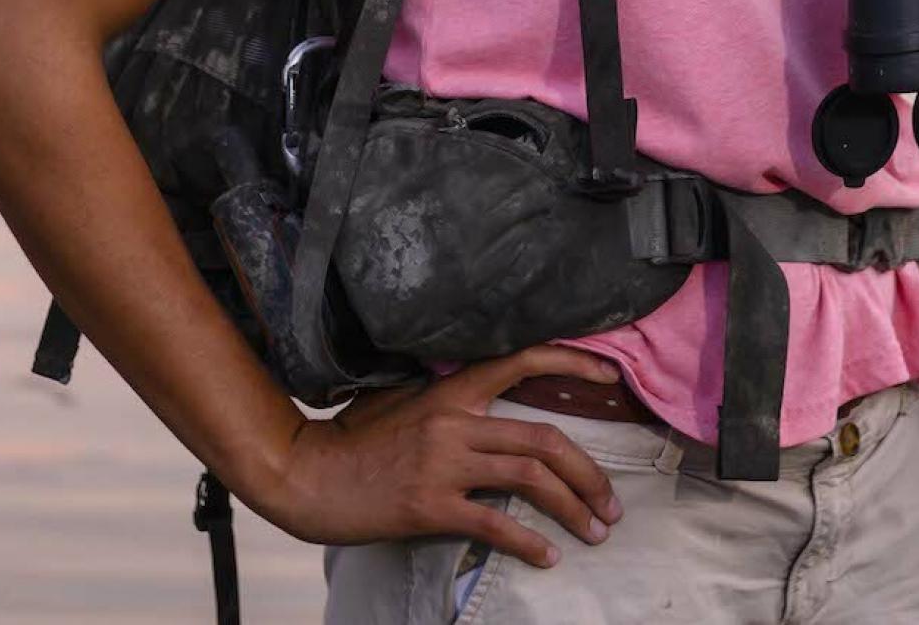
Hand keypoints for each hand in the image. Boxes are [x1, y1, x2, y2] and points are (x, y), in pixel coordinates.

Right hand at [253, 343, 626, 568]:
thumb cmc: (352, 440)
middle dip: (588, 473)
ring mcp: (443, 464)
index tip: (611, 380)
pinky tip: (547, 556)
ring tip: (595, 530)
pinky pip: (494, 524)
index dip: (572, 364)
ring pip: (530, 478)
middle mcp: (453, 422)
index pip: (521, 362)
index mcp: (450, 391)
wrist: (306, 475)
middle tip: (611, 502)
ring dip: (573, 507)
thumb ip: (446, 401)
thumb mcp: (401, 401)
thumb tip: (488, 406)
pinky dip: (529, 542)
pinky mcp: (429, 506)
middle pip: (543, 439)